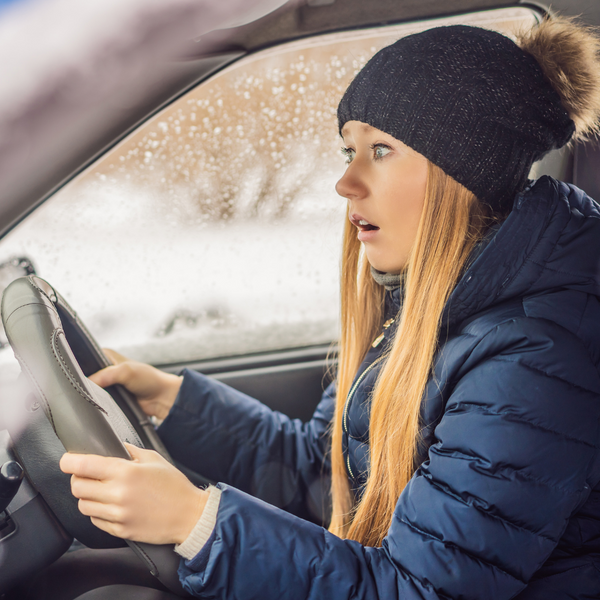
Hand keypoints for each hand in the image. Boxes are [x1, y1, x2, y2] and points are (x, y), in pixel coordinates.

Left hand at [60, 443, 207, 544]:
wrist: (189, 515)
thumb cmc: (174, 486)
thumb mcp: (154, 459)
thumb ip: (130, 451)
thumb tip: (113, 446)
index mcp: (126, 472)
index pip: (84, 466)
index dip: (69, 461)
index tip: (67, 460)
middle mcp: (118, 494)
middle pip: (78, 487)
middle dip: (79, 479)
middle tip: (88, 475)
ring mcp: (118, 514)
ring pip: (83, 505)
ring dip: (87, 497)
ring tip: (101, 492)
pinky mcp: (120, 530)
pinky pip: (95, 520)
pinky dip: (98, 512)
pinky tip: (111, 505)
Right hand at [89, 349, 181, 419]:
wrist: (161, 398)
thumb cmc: (149, 380)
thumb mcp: (126, 371)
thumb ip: (106, 375)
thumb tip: (89, 383)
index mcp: (108, 357)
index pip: (86, 359)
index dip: (81, 367)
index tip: (76, 375)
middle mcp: (106, 370)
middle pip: (87, 377)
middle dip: (87, 383)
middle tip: (87, 388)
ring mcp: (108, 385)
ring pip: (91, 391)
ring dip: (93, 395)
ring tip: (95, 397)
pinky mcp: (110, 398)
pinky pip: (99, 402)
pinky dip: (99, 403)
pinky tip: (98, 405)